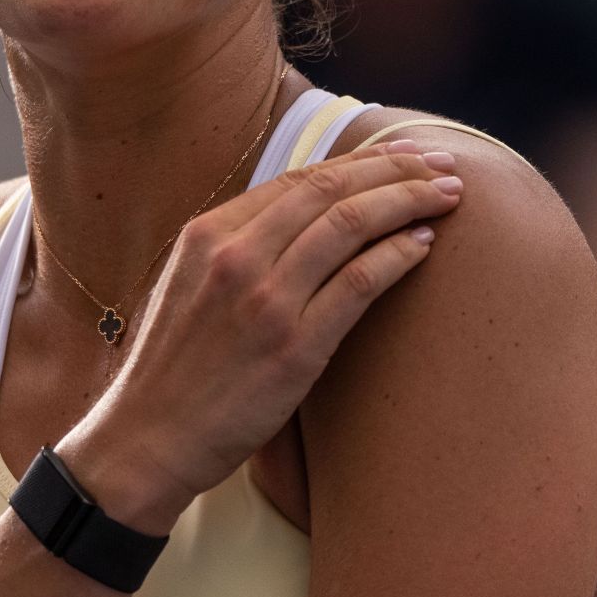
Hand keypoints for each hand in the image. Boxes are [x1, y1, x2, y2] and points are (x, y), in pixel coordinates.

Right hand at [66, 141, 462, 530]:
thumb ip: (239, 245)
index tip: (402, 157)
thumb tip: (305, 216)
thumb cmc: (175, 367)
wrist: (148, 439)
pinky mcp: (293, 348)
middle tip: (442, 166)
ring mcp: (265, 300)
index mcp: (209, 232)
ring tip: (448, 197)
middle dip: (396, 170)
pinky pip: (360, 283)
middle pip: (332, 190)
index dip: (360, 162)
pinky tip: (423, 245)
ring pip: (351, 225)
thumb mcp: (190, 283)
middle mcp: (236, 256)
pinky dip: (398, 255)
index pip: (300, 179)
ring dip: (409, 202)